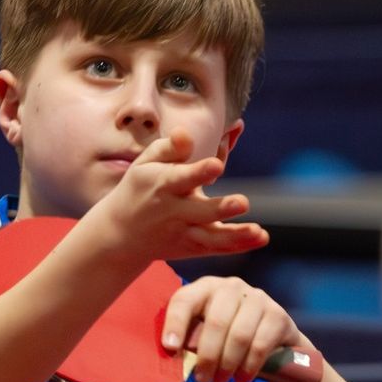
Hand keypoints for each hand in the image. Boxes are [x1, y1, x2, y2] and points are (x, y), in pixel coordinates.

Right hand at [81, 129, 268, 264]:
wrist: (120, 234)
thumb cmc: (140, 188)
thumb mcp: (146, 164)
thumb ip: (170, 148)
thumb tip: (186, 132)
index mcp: (163, 185)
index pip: (181, 178)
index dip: (198, 172)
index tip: (217, 165)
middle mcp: (174, 211)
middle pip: (200, 211)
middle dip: (221, 208)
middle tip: (243, 202)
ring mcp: (183, 232)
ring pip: (210, 237)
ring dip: (235, 235)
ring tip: (258, 231)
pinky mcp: (191, 247)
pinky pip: (217, 248)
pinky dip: (239, 245)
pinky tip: (261, 237)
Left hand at [161, 277, 305, 381]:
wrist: (275, 339)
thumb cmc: (229, 337)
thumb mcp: (206, 334)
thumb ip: (190, 339)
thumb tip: (173, 356)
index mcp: (206, 288)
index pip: (185, 299)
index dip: (176, 323)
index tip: (171, 348)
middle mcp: (232, 287)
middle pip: (216, 322)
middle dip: (208, 356)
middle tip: (203, 379)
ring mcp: (258, 298)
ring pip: (239, 336)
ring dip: (228, 364)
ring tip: (221, 380)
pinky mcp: (278, 315)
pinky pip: (260, 345)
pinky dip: (248, 367)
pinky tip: (241, 378)